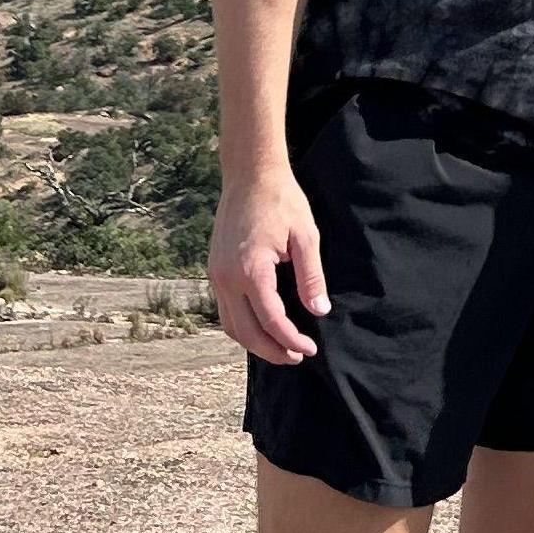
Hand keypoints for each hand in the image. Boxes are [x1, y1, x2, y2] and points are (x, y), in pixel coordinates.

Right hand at [208, 171, 329, 365]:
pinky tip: (262, 327)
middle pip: (245, 332)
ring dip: (253, 343)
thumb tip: (319, 311)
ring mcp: (216, 275)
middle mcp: (227, 278)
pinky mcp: (214, 270)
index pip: (270, 320)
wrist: (250, 175)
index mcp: (251, 270)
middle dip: (271, 350)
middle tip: (296, 357)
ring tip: (280, 349)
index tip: (309, 349)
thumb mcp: (305, 236)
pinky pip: (225, 309)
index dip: (291, 340)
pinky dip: (242, 325)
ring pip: (230, 325)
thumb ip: (311, 276)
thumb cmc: (282, 201)